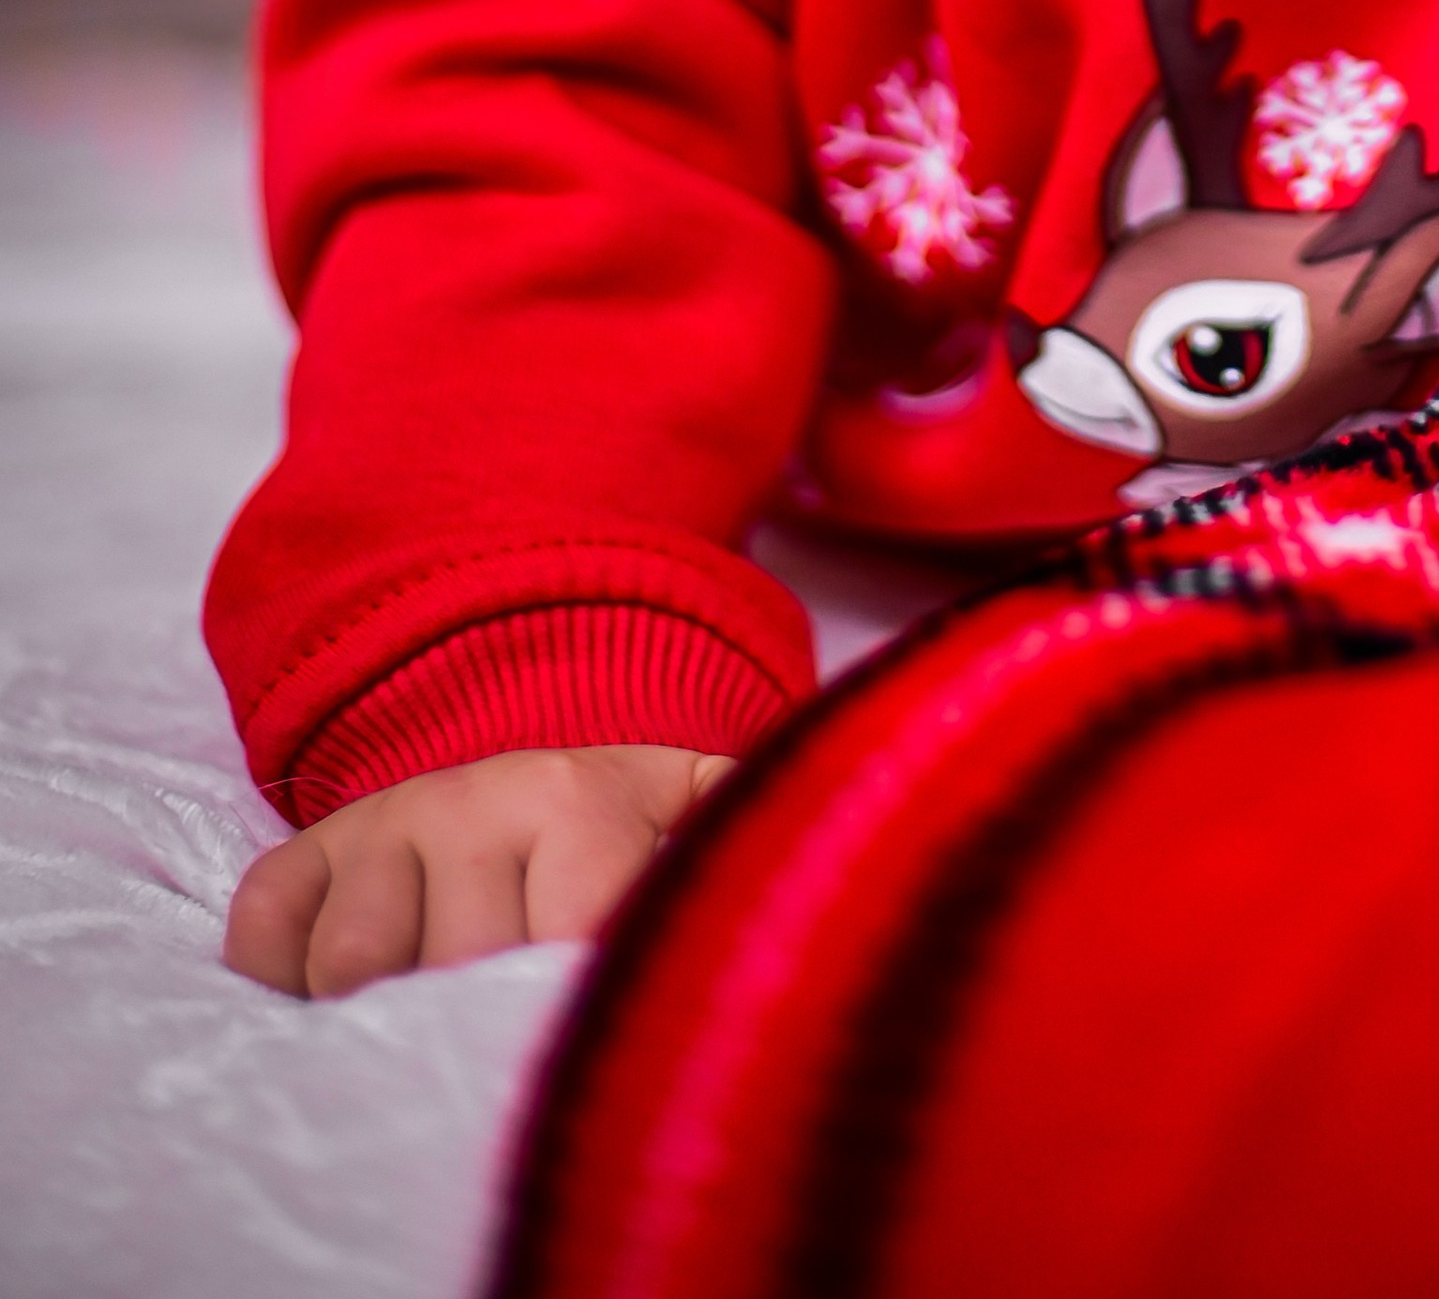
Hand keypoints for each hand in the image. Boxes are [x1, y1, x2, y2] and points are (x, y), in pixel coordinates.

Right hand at [222, 744, 730, 999]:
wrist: (543, 769)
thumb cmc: (639, 837)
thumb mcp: (706, 827)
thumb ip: (746, 850)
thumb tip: (805, 872)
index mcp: (582, 800)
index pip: (562, 940)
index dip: (568, 1007)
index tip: (587, 1037)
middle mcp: (469, 800)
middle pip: (453, 970)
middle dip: (482, 1024)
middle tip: (514, 1040)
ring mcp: (376, 827)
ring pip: (349, 966)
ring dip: (384, 1016)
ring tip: (437, 1029)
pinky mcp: (300, 858)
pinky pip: (263, 938)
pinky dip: (283, 985)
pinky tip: (345, 1004)